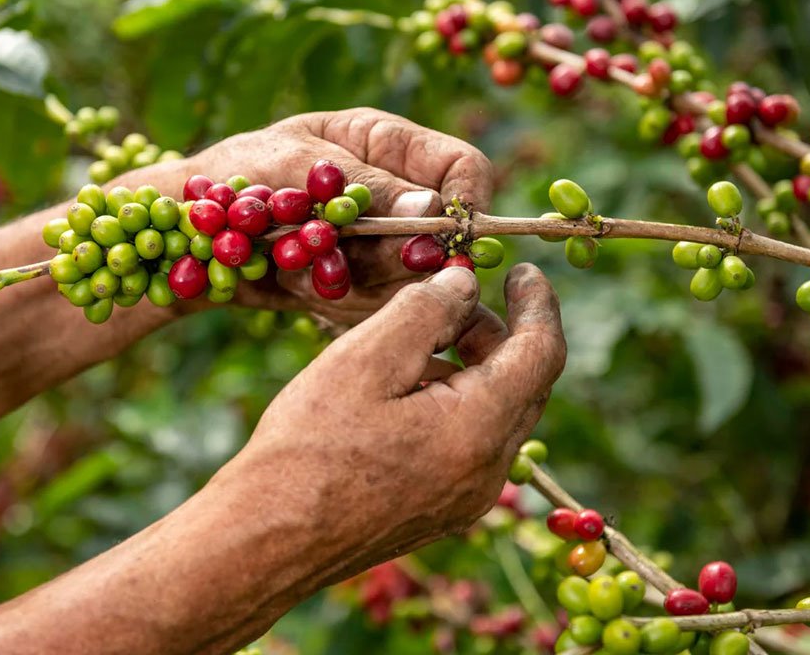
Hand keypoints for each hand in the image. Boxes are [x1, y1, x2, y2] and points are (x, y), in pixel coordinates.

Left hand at [189, 107, 493, 323]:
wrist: (185, 234)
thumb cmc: (234, 176)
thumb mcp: (294, 164)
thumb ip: (365, 186)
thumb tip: (433, 209)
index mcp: (387, 143)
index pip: (462, 167)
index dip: (466, 202)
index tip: (447, 238)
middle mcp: (394, 194)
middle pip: (444, 232)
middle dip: (405, 255)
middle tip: (351, 259)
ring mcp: (378, 243)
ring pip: (413, 276)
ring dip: (363, 280)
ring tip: (299, 260)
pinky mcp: (358, 284)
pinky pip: (378, 305)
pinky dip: (339, 300)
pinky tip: (295, 282)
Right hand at [225, 263, 565, 584]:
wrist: (267, 539)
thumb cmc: (308, 446)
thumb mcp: (365, 358)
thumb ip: (426, 309)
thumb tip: (466, 284)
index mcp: (479, 430)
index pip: (542, 353)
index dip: (537, 304)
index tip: (521, 270)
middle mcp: (487, 472)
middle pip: (523, 383)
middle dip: (496, 333)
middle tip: (449, 299)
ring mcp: (466, 499)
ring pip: (496, 413)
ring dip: (471, 367)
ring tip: (411, 343)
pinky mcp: (441, 511)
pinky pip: (471, 443)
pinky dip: (454, 402)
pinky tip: (400, 392)